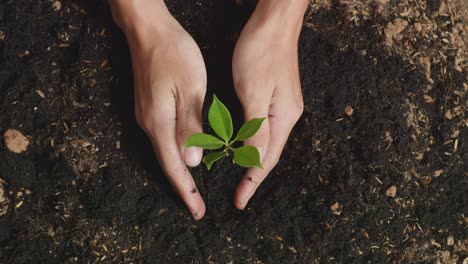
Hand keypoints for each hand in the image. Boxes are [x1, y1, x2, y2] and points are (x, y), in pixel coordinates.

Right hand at [110, 0, 206, 218]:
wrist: (148, 30)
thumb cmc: (174, 54)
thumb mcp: (191, 88)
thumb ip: (191, 126)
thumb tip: (193, 161)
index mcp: (160, 122)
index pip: (174, 167)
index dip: (186, 191)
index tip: (197, 212)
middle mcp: (149, 123)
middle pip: (167, 163)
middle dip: (183, 187)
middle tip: (197, 207)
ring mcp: (146, 115)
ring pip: (165, 152)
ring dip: (180, 172)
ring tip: (193, 189)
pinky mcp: (149, 107)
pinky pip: (164, 138)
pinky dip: (175, 154)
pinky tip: (185, 156)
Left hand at [232, 1, 307, 208]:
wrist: (275, 21)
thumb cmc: (262, 52)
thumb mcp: (254, 92)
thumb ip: (254, 128)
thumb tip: (253, 160)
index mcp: (283, 117)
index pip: (266, 158)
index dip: (252, 181)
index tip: (239, 201)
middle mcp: (287, 115)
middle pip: (269, 153)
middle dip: (253, 176)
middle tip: (238, 195)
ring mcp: (284, 105)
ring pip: (267, 142)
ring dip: (253, 161)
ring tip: (240, 178)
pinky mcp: (276, 95)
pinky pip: (264, 128)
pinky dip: (253, 142)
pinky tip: (244, 145)